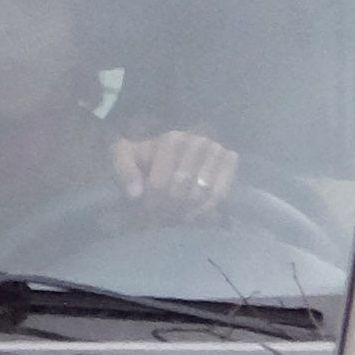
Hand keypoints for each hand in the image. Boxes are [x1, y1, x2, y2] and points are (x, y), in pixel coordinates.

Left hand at [109, 128, 240, 222]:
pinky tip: (192, 214)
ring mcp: (216, 151)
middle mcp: (197, 142)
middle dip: (169, 203)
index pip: (161, 180)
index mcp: (171, 140)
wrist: (169, 155)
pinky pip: (220, 193)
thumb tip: (135, 194)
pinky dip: (205, 208)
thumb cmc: (145, 158)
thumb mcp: (125, 159)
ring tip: (175, 213)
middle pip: (183, 187)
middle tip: (162, 212)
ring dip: (186, 208)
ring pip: (202, 191)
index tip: (146, 205)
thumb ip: (125, 171)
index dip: (153, 198)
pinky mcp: (229, 163)